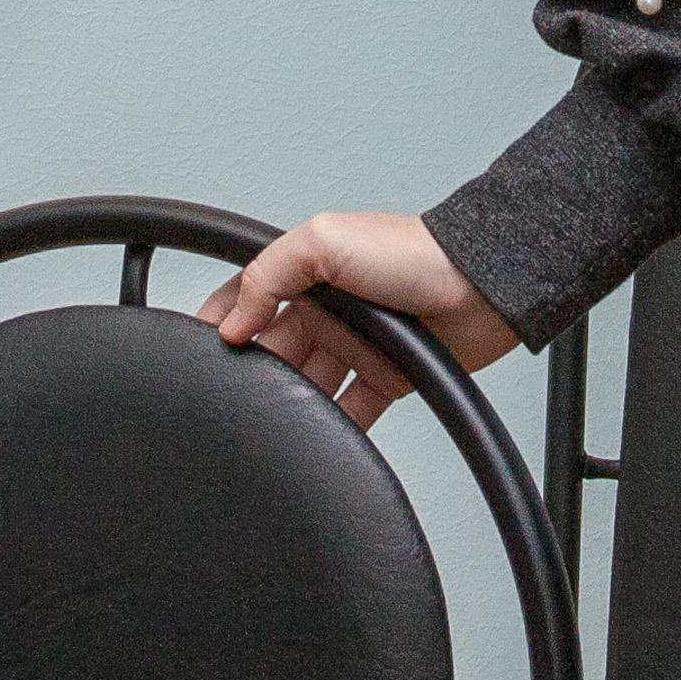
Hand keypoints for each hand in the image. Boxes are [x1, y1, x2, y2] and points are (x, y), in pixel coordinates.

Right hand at [198, 213, 517, 429]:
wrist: (481, 285)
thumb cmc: (412, 251)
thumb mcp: (324, 240)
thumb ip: (270, 272)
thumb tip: (232, 320)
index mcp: (308, 272)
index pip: (250, 298)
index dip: (222, 321)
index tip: (199, 350)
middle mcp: (329, 309)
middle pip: (274, 350)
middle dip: (252, 370)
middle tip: (232, 394)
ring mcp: (356, 344)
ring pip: (306, 384)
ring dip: (288, 402)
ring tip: (267, 420)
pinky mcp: (385, 377)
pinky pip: (350, 410)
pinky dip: (333, 426)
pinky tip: (314, 439)